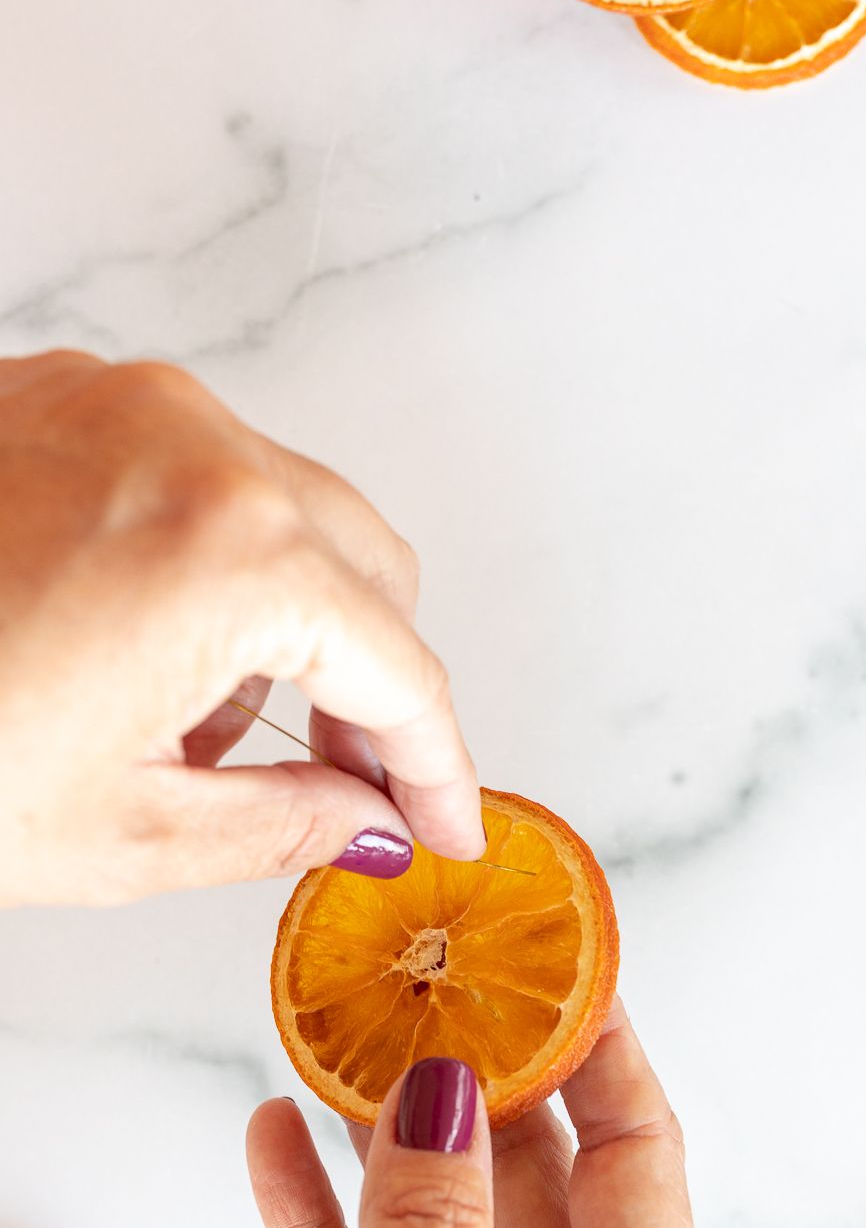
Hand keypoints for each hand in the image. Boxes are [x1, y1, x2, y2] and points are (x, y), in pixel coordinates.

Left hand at [0, 350, 484, 905]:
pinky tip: (134, 650)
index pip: (402, 668)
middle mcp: (195, 444)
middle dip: (372, 684)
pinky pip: (194, 474)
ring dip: (287, 624)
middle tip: (348, 783)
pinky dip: (205, 563)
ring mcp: (122, 404)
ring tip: (198, 730)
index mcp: (233, 552)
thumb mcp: (120, 830)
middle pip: (368, 567)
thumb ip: (288, 824)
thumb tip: (369, 820)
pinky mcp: (58, 397)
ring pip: (287, 513)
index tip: (445, 821)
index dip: (439, 765)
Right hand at [165, 1001, 697, 1227]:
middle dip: (483, 1080)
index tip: (569, 963)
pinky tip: (279, 1139)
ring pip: (444, 1216)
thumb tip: (449, 1090)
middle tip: (434, 979)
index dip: (606, 1056)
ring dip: (391, 1134)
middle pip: (537, 1177)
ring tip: (348, 1035)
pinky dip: (324, 1211)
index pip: (637, 1169)